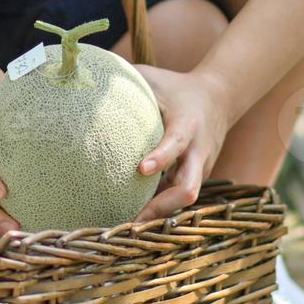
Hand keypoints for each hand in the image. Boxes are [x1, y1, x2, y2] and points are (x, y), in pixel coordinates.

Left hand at [132, 65, 234, 223]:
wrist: (221, 97)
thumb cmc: (177, 86)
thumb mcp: (153, 77)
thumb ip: (123, 77)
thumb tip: (82, 73)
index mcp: (187, 126)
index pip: (176, 145)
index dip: (161, 158)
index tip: (140, 170)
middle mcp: (198, 152)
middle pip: (188, 189)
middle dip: (161, 208)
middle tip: (133, 222)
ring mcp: (200, 169)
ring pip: (185, 201)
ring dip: (159, 215)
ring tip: (127, 230)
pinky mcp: (197, 177)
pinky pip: (179, 197)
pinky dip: (161, 209)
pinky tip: (135, 220)